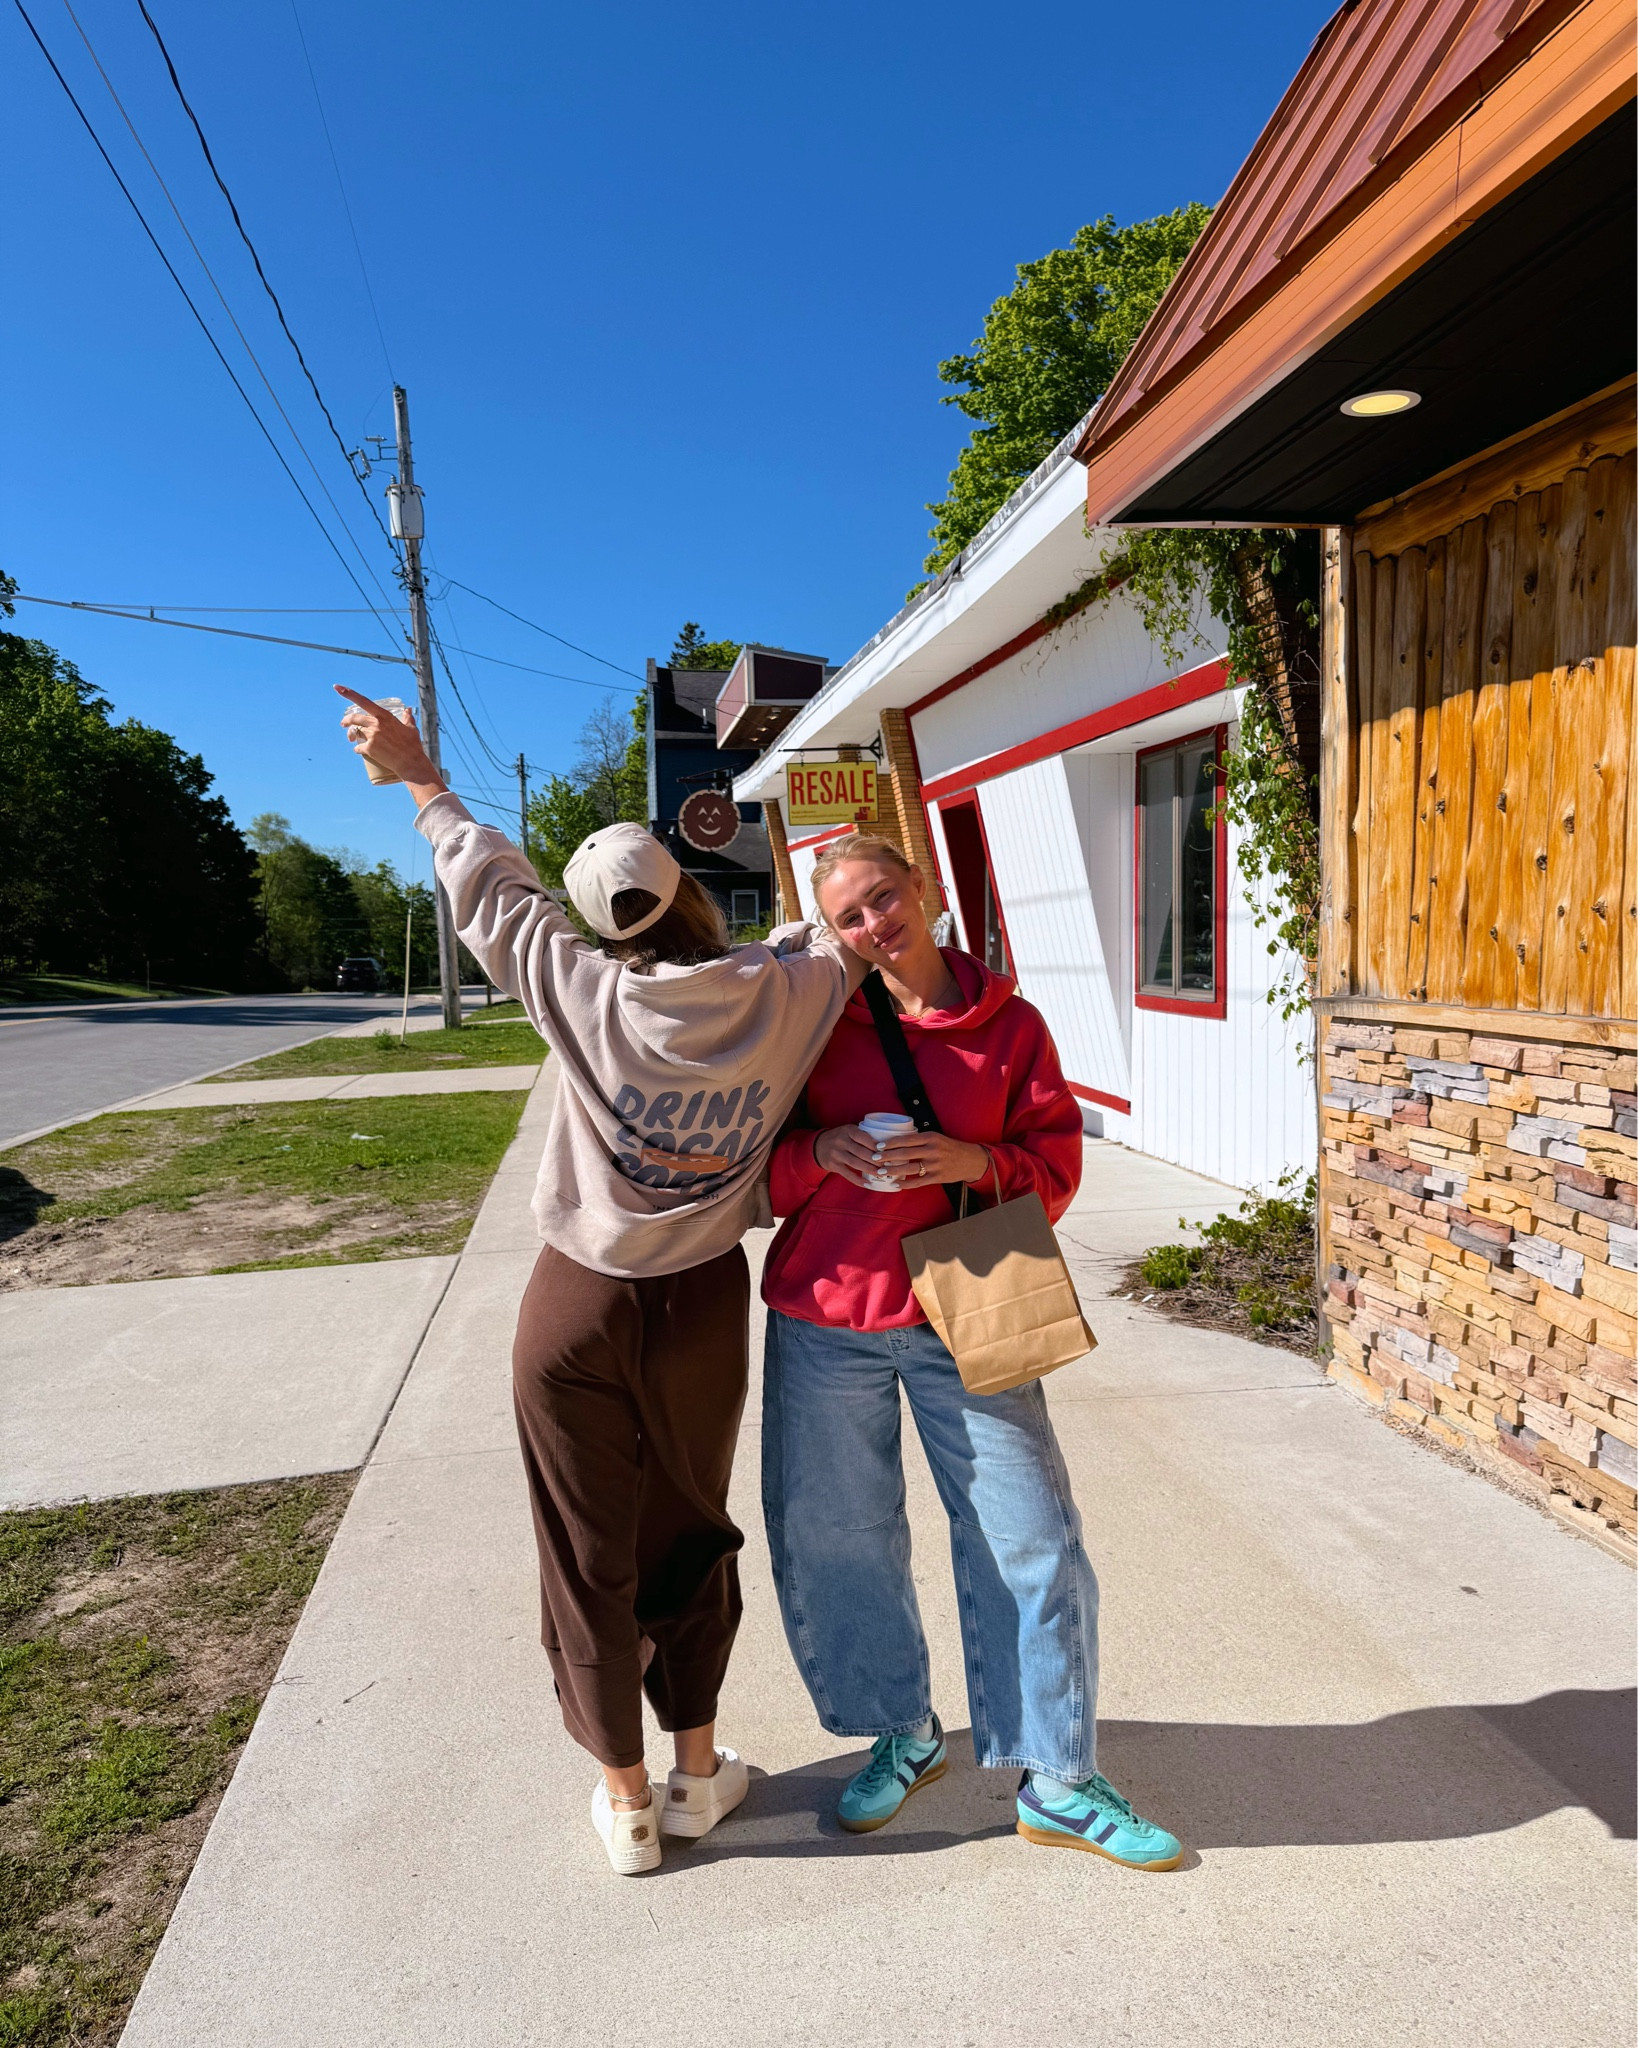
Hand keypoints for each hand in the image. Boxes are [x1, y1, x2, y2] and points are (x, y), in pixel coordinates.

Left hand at [335, 684, 443, 797]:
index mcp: (384, 716)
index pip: (363, 701)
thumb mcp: (411, 728)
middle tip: (343, 723)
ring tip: (351, 738)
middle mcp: (376, 724)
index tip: (337, 687)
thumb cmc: (413, 745)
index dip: (349, 694)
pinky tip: (359, 750)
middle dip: (346, 720)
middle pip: (354, 718)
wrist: (411, 762)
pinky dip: (358, 749)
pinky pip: (358, 747)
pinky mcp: (369, 749)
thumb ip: (408, 717)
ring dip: (351, 735)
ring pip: (355, 732)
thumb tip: (408, 709)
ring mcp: (372, 736)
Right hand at [812, 1124, 887, 1188]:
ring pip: (856, 1163)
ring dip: (870, 1170)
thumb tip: (885, 1146)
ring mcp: (836, 1154)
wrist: (818, 1146)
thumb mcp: (849, 1131)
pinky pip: (848, 1174)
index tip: (888, 1152)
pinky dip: (858, 1180)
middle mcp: (841, 1141)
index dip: (877, 1146)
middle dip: (876, 1160)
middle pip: (862, 1152)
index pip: (865, 1138)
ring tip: (880, 1174)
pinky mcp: (833, 1165)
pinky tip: (867, 1183)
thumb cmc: (840, 1138)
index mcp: (848, 1130)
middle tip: (887, 1165)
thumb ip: (862, 1136)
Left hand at [875, 1130, 991, 1189]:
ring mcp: (935, 1165)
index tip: (878, 1146)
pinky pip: (918, 1181)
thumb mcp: (937, 1137)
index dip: (891, 1143)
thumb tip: (896, 1140)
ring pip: (910, 1168)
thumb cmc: (949, 1147)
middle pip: (905, 1153)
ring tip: (881, 1171)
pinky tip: (896, 1184)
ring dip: (893, 1170)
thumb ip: (920, 1139)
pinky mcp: (938, 1177)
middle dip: (887, 1156)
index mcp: (931, 1137)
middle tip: (874, 1158)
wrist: (970, 1160)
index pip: (906, 1139)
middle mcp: (933, 1150)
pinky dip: (905, 1183)